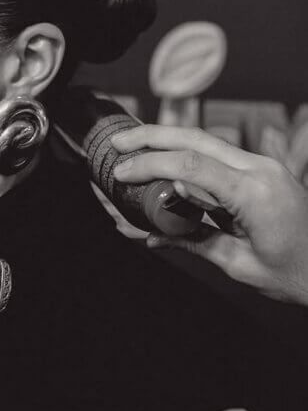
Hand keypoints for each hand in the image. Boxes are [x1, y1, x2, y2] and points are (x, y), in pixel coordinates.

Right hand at [109, 124, 307, 305]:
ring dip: (170, 143)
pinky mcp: (264, 174)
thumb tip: (154, 234)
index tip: (121, 171)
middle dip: (154, 137)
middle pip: (197, 139)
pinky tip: (168, 164)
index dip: (150, 165)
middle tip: (119, 142)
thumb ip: (194, 241)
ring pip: (209, 143)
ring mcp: (265, 168)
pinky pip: (221, 159)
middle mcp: (261, 171)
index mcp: (254, 193)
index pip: (190, 165)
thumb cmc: (296, 272)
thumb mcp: (238, 264)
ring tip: (136, 147)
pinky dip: (190, 158)